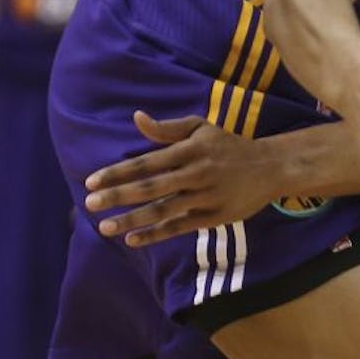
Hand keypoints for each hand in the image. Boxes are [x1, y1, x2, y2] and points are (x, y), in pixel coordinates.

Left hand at [85, 112, 276, 246]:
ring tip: (104, 227)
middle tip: (89, 204)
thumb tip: (136, 118)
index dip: (118, 172)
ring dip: (132, 220)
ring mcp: (206, 197)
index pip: (146, 162)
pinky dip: (156, 234)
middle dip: (117, 195)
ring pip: (163, 210)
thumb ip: (167, 128)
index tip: (91, 182)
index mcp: (190, 149)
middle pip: (151, 187)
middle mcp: (196, 172)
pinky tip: (132, 240)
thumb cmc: (228, 146)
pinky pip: (180, 227)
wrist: (270, 167)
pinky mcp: (215, 217)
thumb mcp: (201, 128)